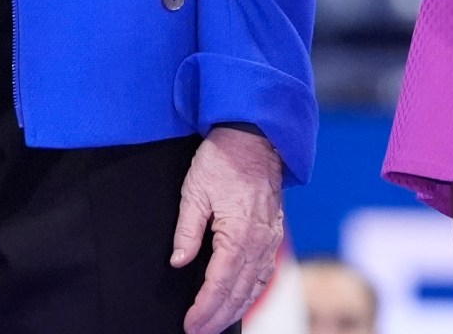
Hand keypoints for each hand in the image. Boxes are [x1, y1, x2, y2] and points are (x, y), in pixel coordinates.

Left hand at [172, 127, 284, 333]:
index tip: (190, 323)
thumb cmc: (223, 160)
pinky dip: (253, 292)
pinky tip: (242, 300)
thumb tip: (179, 261)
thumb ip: (187, 230)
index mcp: (238, 234)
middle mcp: (259, 242)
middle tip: (198, 332)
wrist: (254, 138)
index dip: (203, 308)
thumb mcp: (194, 191)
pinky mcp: (273, 233)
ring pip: (254, 286)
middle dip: (217, 317)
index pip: (219, 284)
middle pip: (238, 292)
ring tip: (216, 324)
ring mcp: (270, 239)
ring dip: (235, 309)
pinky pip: (265, 272)